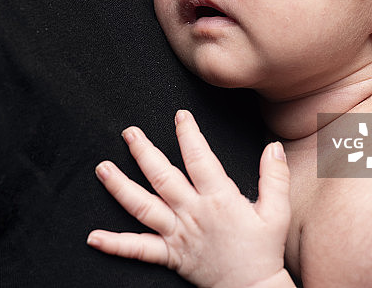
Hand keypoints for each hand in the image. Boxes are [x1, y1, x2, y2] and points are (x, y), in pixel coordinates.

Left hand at [87, 109, 295, 287]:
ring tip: (102, 168)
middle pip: (163, 177)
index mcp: (219, 199)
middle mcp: (193, 213)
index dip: (189, 135)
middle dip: (144, 152)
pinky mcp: (170, 255)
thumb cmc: (264, 250)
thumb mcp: (277, 211)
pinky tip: (94, 237)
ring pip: (144, 206)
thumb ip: (275, 177)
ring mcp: (178, 234)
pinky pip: (139, 249)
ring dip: (120, 186)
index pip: (199, 159)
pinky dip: (115, 244)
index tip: (179, 116)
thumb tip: (272, 146)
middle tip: (128, 132)